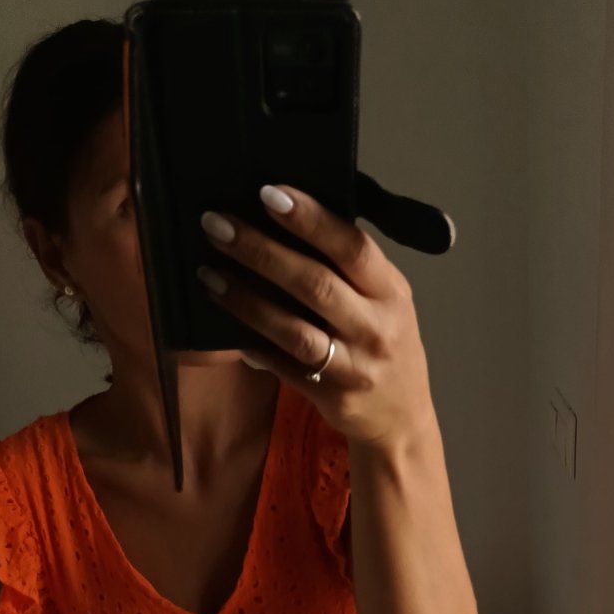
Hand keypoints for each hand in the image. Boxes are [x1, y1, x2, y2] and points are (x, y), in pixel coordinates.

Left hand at [197, 183, 436, 448]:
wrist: (403, 420)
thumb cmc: (386, 345)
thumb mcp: (386, 299)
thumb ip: (350, 267)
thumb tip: (288, 218)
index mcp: (390, 292)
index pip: (352, 247)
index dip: (310, 219)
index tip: (268, 193)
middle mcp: (376, 328)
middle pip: (315, 284)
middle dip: (261, 251)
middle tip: (217, 224)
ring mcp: (354, 366)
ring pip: (293, 330)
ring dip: (246, 300)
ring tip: (209, 273)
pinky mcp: (332, 396)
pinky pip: (283, 367)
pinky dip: (253, 343)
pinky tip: (225, 324)